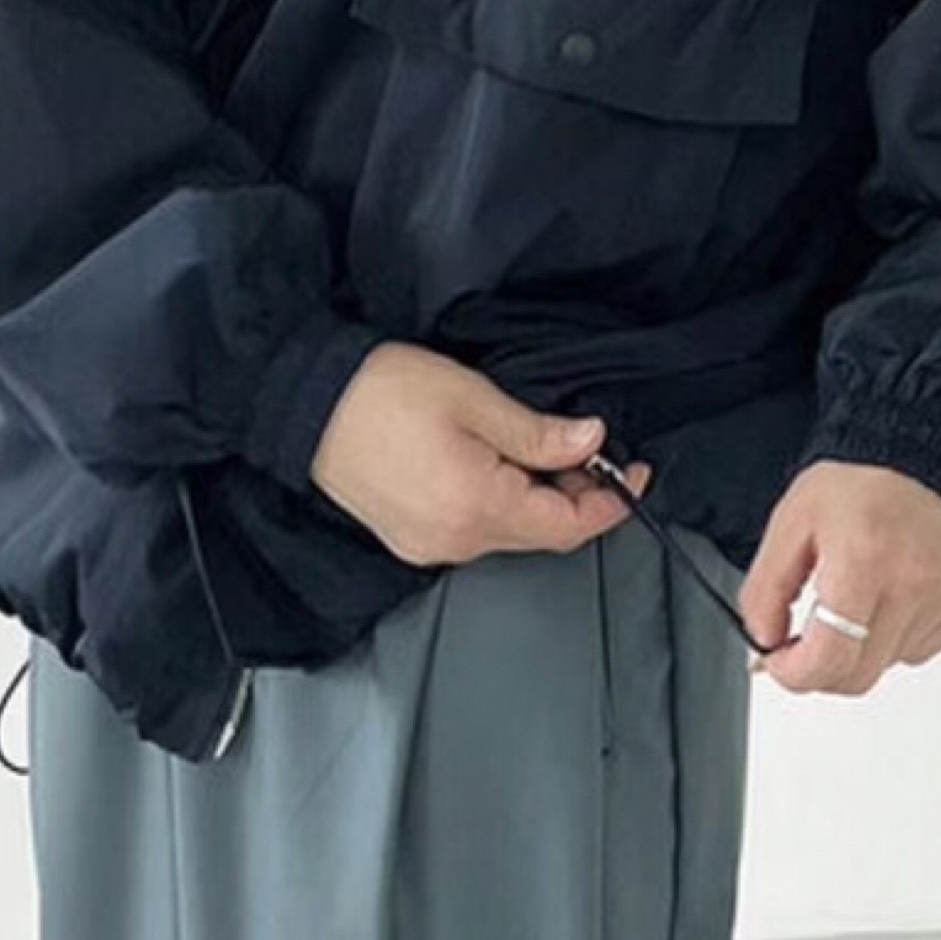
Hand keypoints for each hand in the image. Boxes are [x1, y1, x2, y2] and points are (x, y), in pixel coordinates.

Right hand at [309, 339, 653, 568]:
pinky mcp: (410, 539)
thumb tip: (593, 442)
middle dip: (579, 498)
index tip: (637, 471)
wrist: (303, 405)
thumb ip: (538, 433)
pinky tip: (502, 470)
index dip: (612, 503)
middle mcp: (455, 543)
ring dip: (540, 501)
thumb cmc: (383, 392)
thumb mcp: (473, 399)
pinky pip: (476, 533)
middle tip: (593, 450)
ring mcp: (429, 547)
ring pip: (510, 535)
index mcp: (477, 508)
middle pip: (541, 535)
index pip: (568, 526)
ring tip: (548, 453)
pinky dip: (504, 507)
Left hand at [737, 460, 940, 694]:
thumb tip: (765, 642)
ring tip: (859, 591)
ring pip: (887, 663)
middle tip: (808, 637)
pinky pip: (919, 648)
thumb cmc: (860, 481)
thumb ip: (766, 588)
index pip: (830, 660)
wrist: (926, 451)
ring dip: (862, 645)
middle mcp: (912, 585)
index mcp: (864, 562)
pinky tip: (891, 590)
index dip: (794, 674)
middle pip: (858, 677)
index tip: (780, 661)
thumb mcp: (792, 522)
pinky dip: (896, 633)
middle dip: (823, 667)